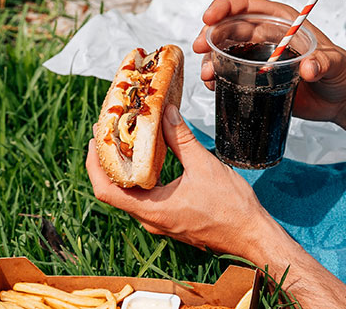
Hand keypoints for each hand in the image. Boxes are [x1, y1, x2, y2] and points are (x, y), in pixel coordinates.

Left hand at [87, 104, 268, 254]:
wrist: (250, 233)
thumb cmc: (230, 206)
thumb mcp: (204, 165)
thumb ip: (181, 138)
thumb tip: (165, 112)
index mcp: (153, 210)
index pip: (107, 191)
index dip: (94, 164)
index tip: (95, 139)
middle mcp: (150, 219)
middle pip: (115, 191)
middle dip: (107, 160)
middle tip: (109, 132)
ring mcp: (160, 220)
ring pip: (130, 194)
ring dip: (124, 168)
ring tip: (125, 140)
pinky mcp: (170, 218)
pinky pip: (145, 196)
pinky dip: (140, 176)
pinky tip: (148, 158)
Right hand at [192, 0, 345, 124]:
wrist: (343, 99)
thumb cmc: (342, 73)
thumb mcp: (336, 64)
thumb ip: (323, 63)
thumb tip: (308, 68)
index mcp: (282, 20)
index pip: (246, 5)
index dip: (224, 7)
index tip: (208, 18)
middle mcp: (267, 34)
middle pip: (228, 25)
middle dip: (209, 33)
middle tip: (199, 48)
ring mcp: (259, 55)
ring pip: (225, 48)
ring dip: (210, 57)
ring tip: (207, 73)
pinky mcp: (256, 77)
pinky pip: (230, 70)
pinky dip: (217, 74)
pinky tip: (212, 83)